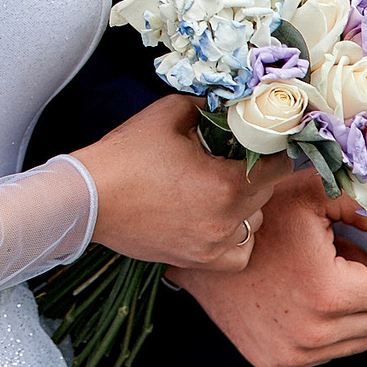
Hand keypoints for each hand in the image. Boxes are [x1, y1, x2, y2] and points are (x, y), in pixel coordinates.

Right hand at [69, 96, 285, 271]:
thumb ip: (207, 108)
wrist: (88, 198)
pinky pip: (237, 253)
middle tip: (231, 157)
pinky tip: (216, 219)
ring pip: (253, 223)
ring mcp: (212, 245)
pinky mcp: (196, 260)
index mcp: (226, 184)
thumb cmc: (126, 155)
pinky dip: (234, 237)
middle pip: (265, 194)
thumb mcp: (169, 113)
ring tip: (218, 187)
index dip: (272, 149)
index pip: (278, 167)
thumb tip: (229, 106)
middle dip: (255, 172)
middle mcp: (225, 220)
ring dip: (245, 204)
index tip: (260, 141)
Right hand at [171, 170, 366, 366]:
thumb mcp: (312, 195)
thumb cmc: (252, 215)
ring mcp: (294, 354)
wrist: (192, 248)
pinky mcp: (277, 363)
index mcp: (327, 293)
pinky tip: (302, 290)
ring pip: (361, 336)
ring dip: (354, 303)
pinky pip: (330, 349)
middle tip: (351, 247)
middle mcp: (313, 335)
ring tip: (322, 268)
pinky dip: (328, 322)